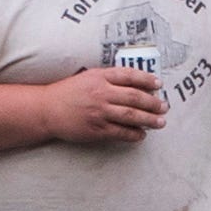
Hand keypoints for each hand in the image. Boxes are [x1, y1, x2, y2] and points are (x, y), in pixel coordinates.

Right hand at [36, 64, 168, 143]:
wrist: (46, 109)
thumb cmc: (69, 92)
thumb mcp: (88, 77)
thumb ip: (110, 79)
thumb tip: (138, 85)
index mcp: (100, 77)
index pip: (129, 76)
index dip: (147, 79)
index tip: (159, 84)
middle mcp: (101, 93)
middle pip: (135, 97)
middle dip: (154, 103)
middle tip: (164, 107)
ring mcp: (99, 112)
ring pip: (132, 116)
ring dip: (150, 120)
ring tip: (160, 122)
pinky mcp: (96, 129)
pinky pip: (121, 132)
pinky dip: (135, 134)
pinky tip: (142, 134)